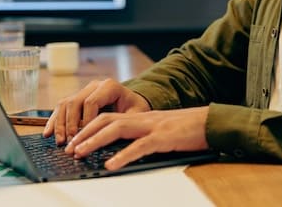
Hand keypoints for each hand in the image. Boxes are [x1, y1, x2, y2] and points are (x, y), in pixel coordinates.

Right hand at [42, 78, 150, 143]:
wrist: (133, 103)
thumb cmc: (136, 110)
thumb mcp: (136, 114)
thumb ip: (126, 122)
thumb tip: (111, 137)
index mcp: (109, 86)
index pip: (91, 102)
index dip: (86, 121)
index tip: (86, 138)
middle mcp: (94, 86)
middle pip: (75, 102)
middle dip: (71, 125)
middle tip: (71, 143)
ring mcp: (83, 91)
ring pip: (65, 105)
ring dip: (60, 124)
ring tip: (61, 142)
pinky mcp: (77, 99)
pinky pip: (61, 108)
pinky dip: (54, 121)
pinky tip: (48, 134)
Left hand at [66, 106, 209, 170]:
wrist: (211, 122)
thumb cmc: (187, 129)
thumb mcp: (160, 131)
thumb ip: (141, 136)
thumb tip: (121, 150)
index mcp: (140, 118)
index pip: (108, 117)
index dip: (88, 127)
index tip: (74, 140)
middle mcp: (143, 119)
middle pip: (106, 120)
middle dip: (85, 133)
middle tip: (70, 148)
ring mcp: (153, 127)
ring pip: (117, 129)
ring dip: (95, 141)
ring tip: (80, 153)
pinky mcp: (164, 138)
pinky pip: (139, 146)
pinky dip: (123, 156)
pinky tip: (111, 165)